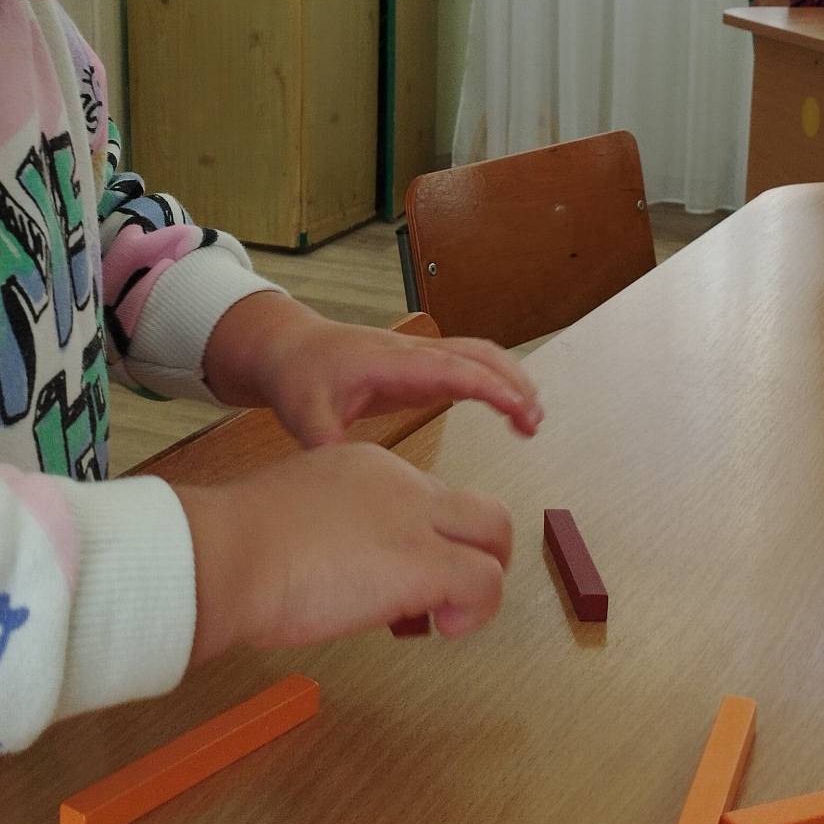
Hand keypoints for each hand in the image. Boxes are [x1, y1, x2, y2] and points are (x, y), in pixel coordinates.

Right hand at [176, 445, 512, 663]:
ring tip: (445, 616)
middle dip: (472, 552)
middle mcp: (400, 482)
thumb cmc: (237, 545)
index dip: (418, 541)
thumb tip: (337, 571)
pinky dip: (476, 611)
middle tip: (440, 596)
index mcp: (364, 465)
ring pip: (495, 531)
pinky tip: (441, 627)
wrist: (229, 553)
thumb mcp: (288, 514)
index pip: (422, 497)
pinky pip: (485, 581)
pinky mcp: (426, 562)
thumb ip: (326, 528)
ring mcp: (417, 519)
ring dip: (481, 580)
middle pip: (474, 506)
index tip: (386, 577)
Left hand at [204, 295, 543, 447]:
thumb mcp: (304, 413)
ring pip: (478, 354)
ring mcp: (418, 356)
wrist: (289, 349)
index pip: (452, 367)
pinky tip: (508, 408)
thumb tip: (343, 474)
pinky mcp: (419, 366)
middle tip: (535, 420)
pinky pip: (468, 364)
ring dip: (510, 379)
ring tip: (532, 418)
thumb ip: (323, 441)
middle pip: (477, 353)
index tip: (519, 408)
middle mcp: (411, 353)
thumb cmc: (298, 375)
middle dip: (513, 382)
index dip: (490, 386)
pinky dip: (496, 381)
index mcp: (389, 363)